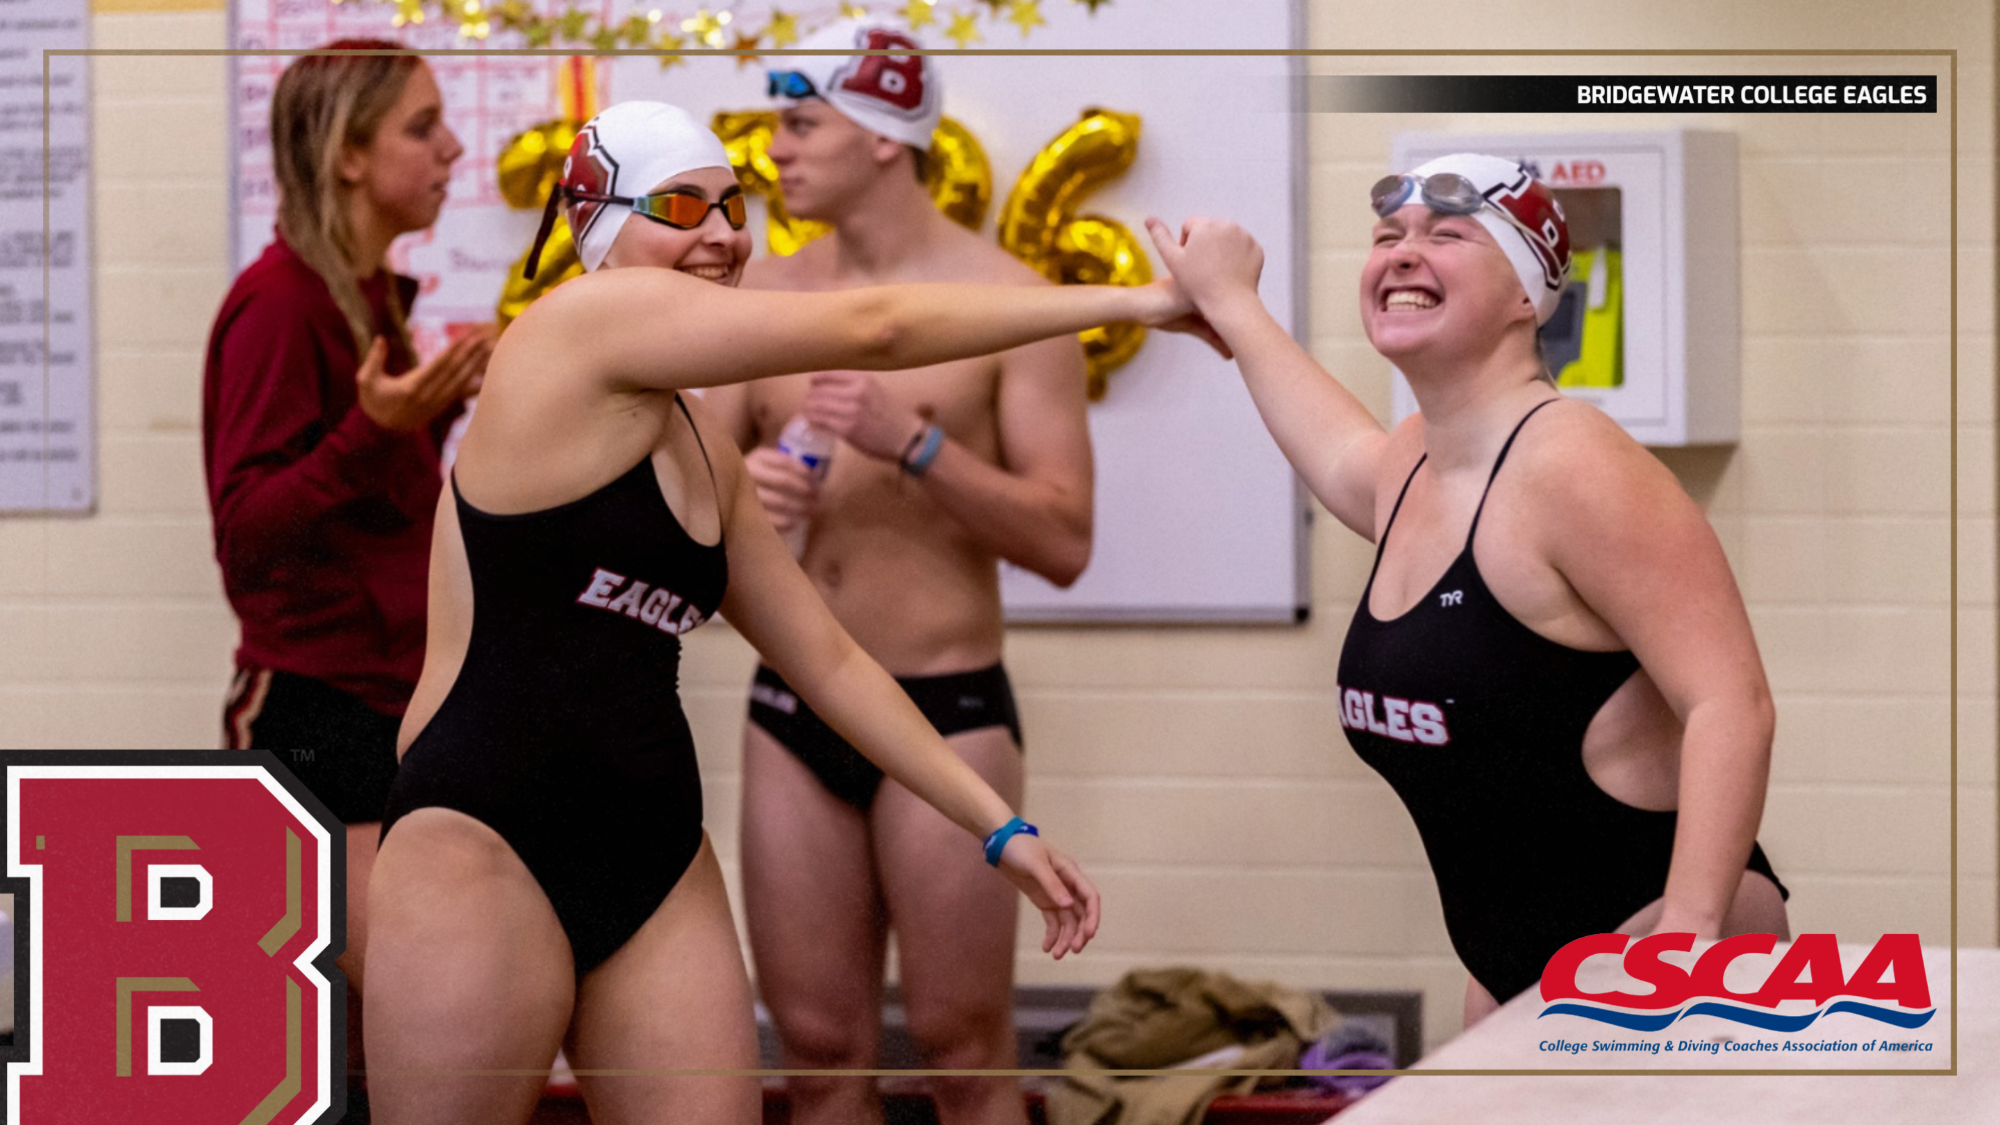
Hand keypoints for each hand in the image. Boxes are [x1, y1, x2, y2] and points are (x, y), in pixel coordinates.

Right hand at [355, 328, 491, 432]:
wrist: (381, 431)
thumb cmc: (372, 402)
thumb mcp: (365, 380)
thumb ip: (373, 359)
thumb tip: (379, 338)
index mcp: (411, 387)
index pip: (437, 365)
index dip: (453, 350)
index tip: (466, 336)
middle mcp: (429, 395)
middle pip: (455, 370)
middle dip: (471, 351)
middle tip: (485, 335)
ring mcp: (438, 402)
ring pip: (462, 380)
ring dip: (477, 363)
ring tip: (490, 346)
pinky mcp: (442, 406)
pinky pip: (462, 391)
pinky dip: (475, 379)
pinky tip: (486, 368)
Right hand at [742, 446, 821, 532]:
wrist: (725, 499)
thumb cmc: (756, 481)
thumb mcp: (767, 467)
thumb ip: (787, 467)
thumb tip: (818, 475)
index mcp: (757, 458)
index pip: (785, 461)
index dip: (805, 470)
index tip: (817, 479)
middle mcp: (749, 473)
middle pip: (784, 480)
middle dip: (806, 489)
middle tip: (819, 497)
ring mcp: (746, 494)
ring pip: (781, 501)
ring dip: (802, 506)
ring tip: (813, 510)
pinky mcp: (747, 515)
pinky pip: (773, 520)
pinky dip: (788, 522)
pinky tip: (796, 522)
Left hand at [801, 370, 924, 461]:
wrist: (907, 438)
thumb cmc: (892, 415)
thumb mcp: (876, 390)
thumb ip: (854, 386)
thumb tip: (827, 386)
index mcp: (863, 379)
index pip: (827, 374)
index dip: (815, 380)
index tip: (812, 385)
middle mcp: (856, 392)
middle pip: (818, 391)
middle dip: (810, 398)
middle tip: (808, 403)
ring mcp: (850, 411)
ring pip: (815, 406)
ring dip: (808, 410)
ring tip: (807, 413)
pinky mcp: (847, 429)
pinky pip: (820, 422)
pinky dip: (813, 422)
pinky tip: (813, 423)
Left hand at [995, 833, 1100, 958]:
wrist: (1002, 845)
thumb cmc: (1021, 848)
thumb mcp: (1036, 864)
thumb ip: (1052, 884)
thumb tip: (1068, 905)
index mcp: (1071, 873)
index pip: (1090, 897)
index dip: (1093, 916)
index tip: (1088, 934)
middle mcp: (1068, 886)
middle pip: (1082, 913)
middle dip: (1080, 933)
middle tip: (1074, 950)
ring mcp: (1056, 895)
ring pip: (1068, 921)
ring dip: (1066, 938)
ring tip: (1056, 955)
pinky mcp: (1044, 901)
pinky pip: (1053, 922)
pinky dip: (1052, 935)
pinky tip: (1046, 948)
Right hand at [1145, 216, 1264, 310]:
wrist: (1228, 302)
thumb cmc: (1198, 284)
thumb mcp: (1172, 260)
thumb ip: (1160, 236)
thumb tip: (1149, 218)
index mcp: (1205, 224)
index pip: (1190, 226)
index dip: (1186, 244)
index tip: (1188, 262)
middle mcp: (1227, 225)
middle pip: (1209, 230)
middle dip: (1204, 244)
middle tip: (1202, 268)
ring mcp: (1244, 236)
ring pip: (1226, 238)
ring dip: (1220, 249)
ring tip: (1215, 271)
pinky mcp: (1255, 248)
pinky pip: (1241, 247)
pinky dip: (1236, 256)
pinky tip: (1229, 272)